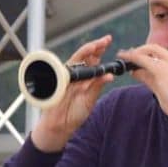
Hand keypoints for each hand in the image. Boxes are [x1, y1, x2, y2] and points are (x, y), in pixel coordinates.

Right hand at [32, 35, 113, 151]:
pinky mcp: (58, 84)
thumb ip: (97, 87)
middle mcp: (74, 75)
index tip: (108, 41)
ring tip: (97, 46)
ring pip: (75, 61)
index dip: (99, 49)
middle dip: (94, 46)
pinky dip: (77, 71)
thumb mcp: (90, 99)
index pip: (92, 59)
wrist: (60, 126)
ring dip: (86, 53)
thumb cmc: (74, 112)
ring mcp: (65, 78)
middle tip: (105, 40)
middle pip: (84, 56)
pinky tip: (86, 68)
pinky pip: (67, 74)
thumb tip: (109, 76)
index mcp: (84, 77)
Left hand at [117, 44, 167, 122]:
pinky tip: (124, 60)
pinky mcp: (161, 72)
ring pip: (146, 55)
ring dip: (133, 55)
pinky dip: (132, 59)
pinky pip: (143, 61)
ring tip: (123, 58)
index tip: (137, 55)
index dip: (147, 51)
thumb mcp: (163, 88)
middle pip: (154, 48)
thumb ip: (149, 78)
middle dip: (139, 50)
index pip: (161, 53)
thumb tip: (135, 71)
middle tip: (127, 55)